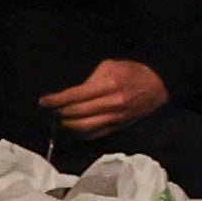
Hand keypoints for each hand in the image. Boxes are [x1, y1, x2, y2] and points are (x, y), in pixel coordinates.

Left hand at [45, 57, 170, 135]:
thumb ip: (89, 80)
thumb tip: (71, 94)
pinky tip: (72, 128)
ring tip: (59, 120)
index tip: (43, 102)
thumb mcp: (109, 65)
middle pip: (76, 115)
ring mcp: (115, 118)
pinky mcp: (118, 127)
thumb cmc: (132, 70)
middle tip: (49, 111)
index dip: (55, 101)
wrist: (158, 84)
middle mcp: (110, 104)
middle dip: (59, 113)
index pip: (74, 97)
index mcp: (107, 85)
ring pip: (84, 128)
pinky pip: (94, 135)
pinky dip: (80, 133)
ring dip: (67, 125)